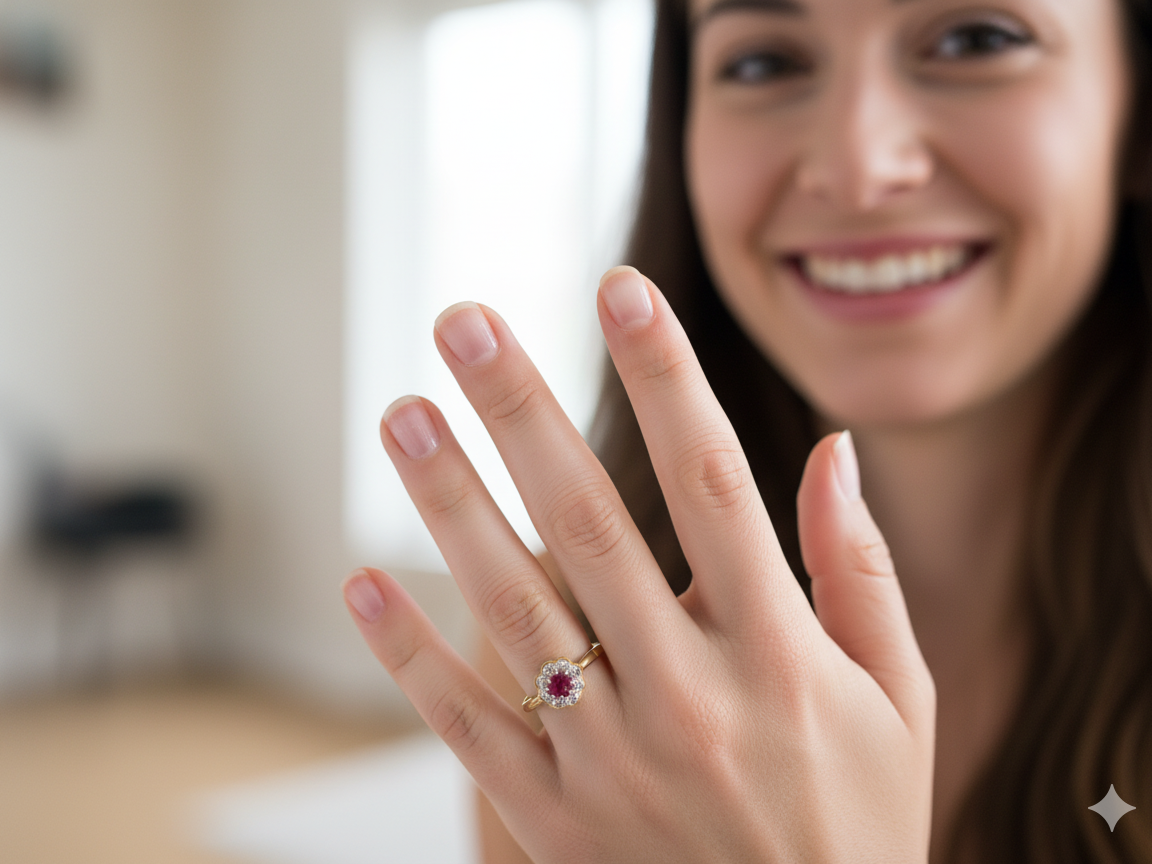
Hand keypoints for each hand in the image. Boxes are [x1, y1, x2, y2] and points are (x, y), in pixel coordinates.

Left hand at [343, 267, 935, 862]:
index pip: (716, 483)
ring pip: (514, 611)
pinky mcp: (555, 817)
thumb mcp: (902, 700)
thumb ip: (863, 571)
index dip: (665, 376)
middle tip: (464, 321)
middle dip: (523, 412)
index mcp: (781, 654)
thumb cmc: (859, 823)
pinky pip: (469, 725)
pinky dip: (410, 654)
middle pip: (591, 524)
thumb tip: (831, 450)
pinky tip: (360, 581)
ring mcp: (611, 759)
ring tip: (402, 413)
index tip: (619, 289)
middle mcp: (689, 695)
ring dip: (451, 505)